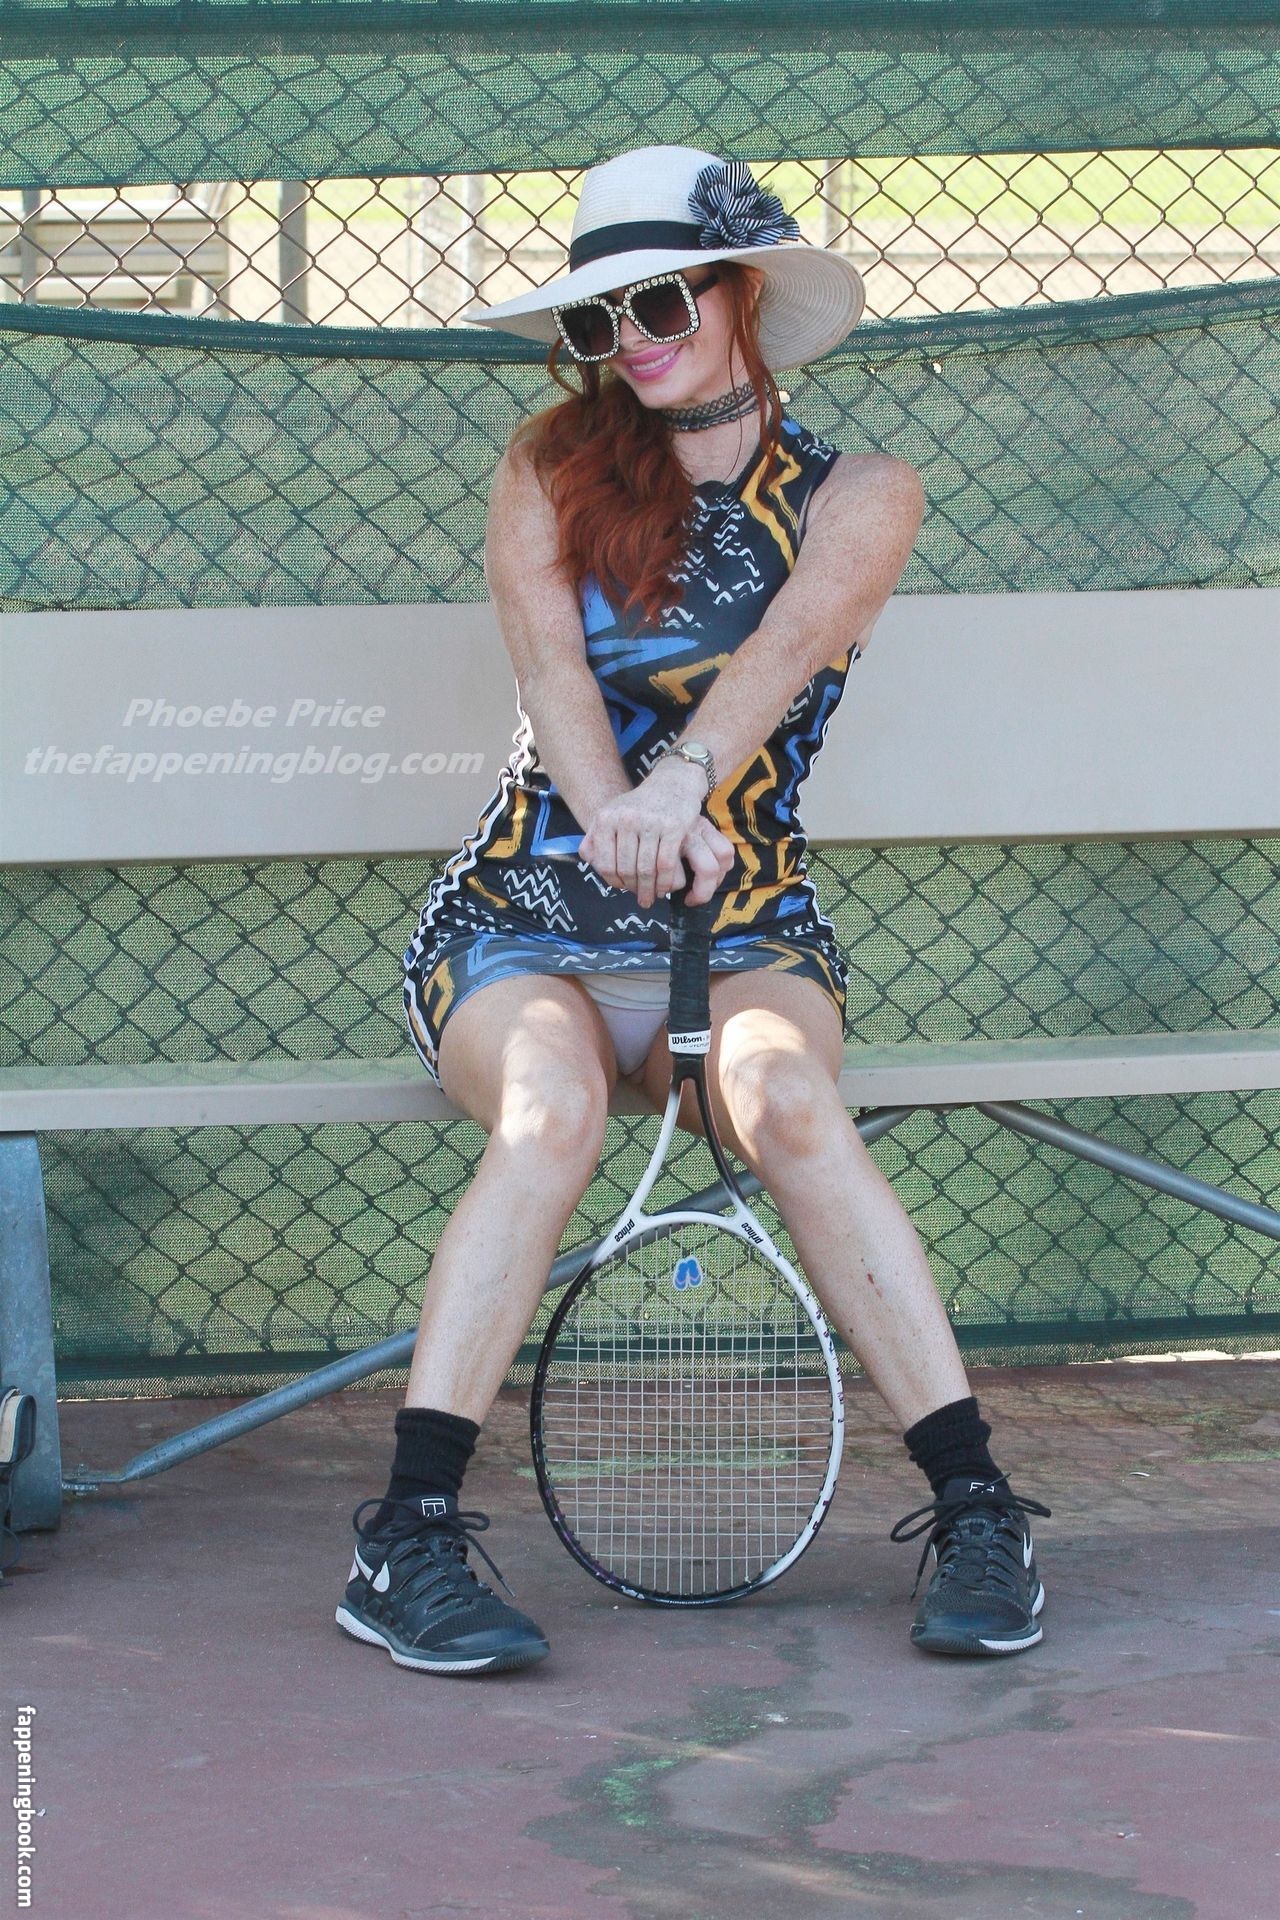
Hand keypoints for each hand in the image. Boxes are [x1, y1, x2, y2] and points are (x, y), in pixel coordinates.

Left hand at [579, 757, 733, 909]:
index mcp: (606, 818)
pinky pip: (665, 864)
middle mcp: (626, 819)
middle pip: (625, 868)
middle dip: (633, 888)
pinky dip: (664, 882)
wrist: (673, 783)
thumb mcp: (612, 814)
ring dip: (649, 890)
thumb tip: (588, 860)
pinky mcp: (673, 827)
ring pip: (646, 869)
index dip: (612, 881)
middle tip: (640, 898)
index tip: (622, 887)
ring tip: (651, 897)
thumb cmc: (640, 805)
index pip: (604, 862)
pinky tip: (664, 888)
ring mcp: (650, 822)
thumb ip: (595, 837)